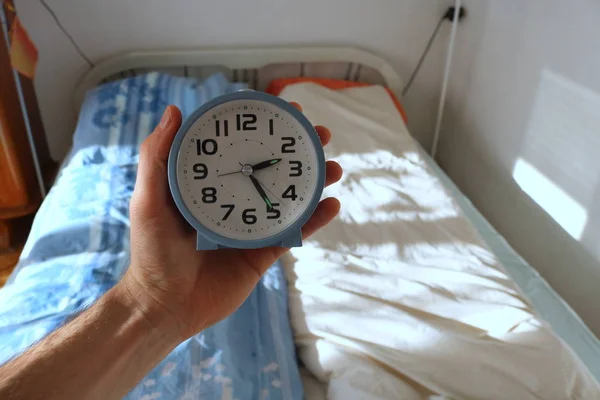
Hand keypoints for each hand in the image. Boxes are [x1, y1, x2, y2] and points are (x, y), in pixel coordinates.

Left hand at [122, 104, 342, 341]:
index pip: (241, 147)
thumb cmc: (152, 253)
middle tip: (320, 134)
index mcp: (209, 184)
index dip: (264, 127)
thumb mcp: (149, 201)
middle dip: (299, 150)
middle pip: (272, 168)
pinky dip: (315, 219)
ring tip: (334, 167)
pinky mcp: (264, 252)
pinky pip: (294, 232)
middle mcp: (234, 199)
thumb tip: (174, 111)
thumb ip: (156, 158)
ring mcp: (252, 225)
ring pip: (289, 197)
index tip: (285, 110)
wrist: (166, 306)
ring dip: (314, 181)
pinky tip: (331, 204)